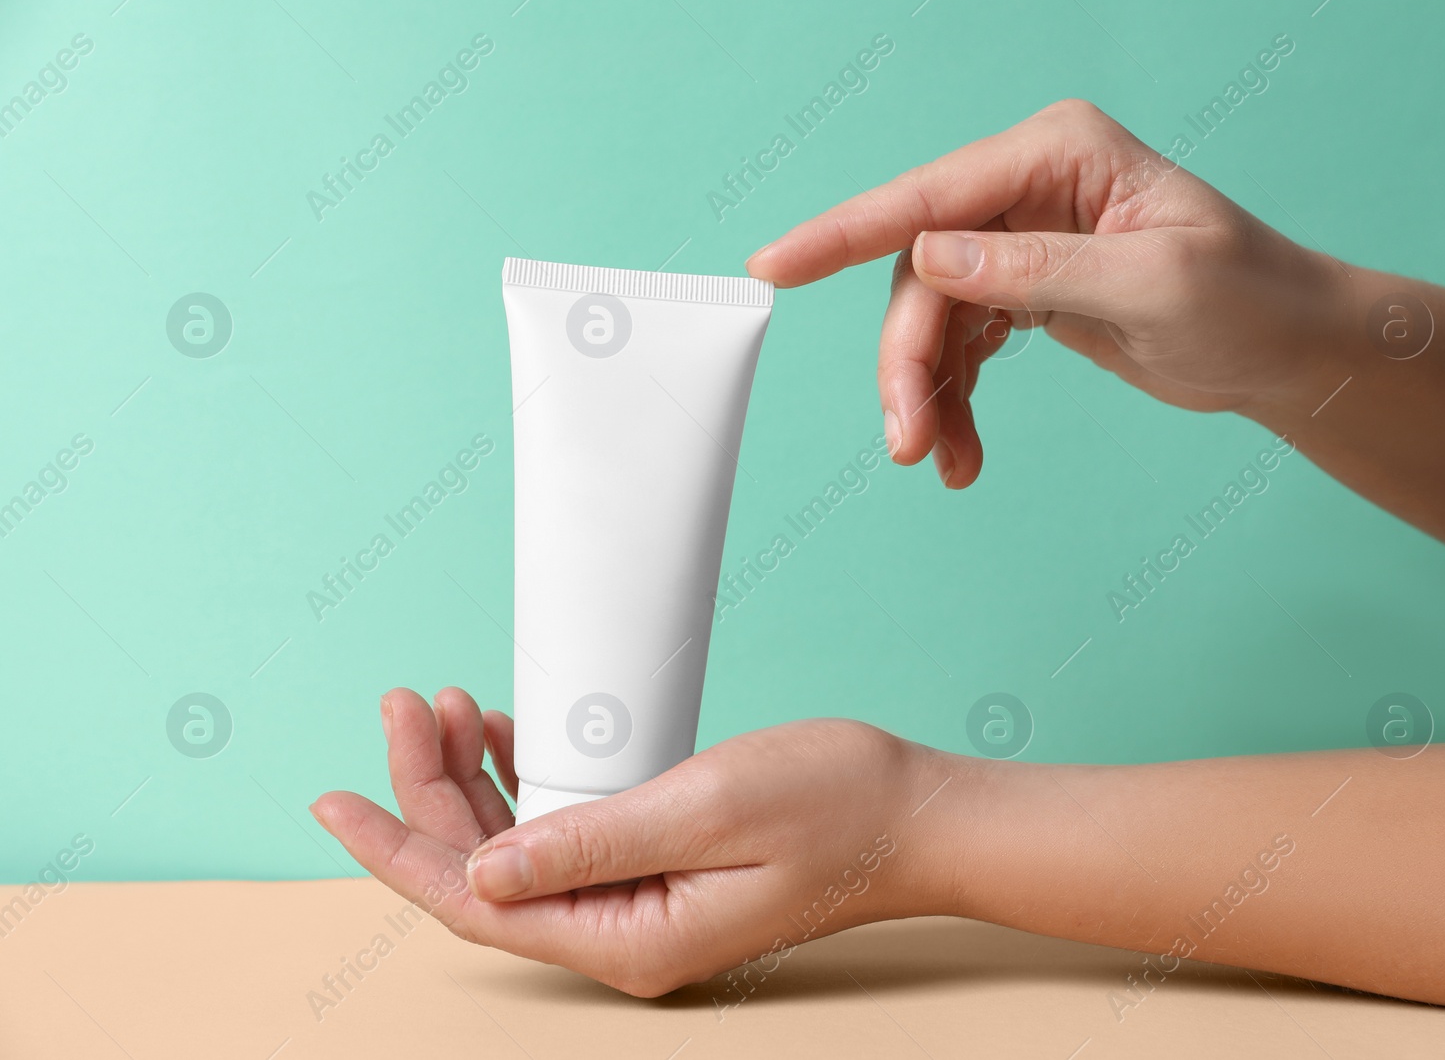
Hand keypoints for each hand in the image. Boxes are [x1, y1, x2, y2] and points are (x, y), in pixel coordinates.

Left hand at [311, 688, 941, 996]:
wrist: (912, 815)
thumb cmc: (832, 807)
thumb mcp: (705, 808)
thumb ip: (590, 841)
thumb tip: (482, 869)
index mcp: (626, 937)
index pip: (476, 903)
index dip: (397, 850)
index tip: (334, 800)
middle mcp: (622, 933)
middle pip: (487, 872)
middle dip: (433, 790)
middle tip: (407, 706)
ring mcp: (639, 904)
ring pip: (519, 850)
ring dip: (474, 783)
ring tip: (445, 709)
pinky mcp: (657, 870)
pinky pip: (566, 836)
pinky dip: (528, 784)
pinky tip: (507, 739)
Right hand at [745, 99, 1350, 487]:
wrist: (1288, 348)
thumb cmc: (1248, 299)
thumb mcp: (1151, 286)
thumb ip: (1037, 270)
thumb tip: (931, 259)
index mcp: (1058, 153)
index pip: (929, 195)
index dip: (843, 233)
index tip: (775, 266)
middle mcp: (1029, 185)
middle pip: (919, 271)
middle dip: (906, 362)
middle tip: (906, 440)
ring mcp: (1022, 238)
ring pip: (930, 317)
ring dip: (926, 393)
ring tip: (937, 461)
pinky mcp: (1024, 289)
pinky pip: (960, 346)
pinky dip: (953, 400)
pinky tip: (961, 451)